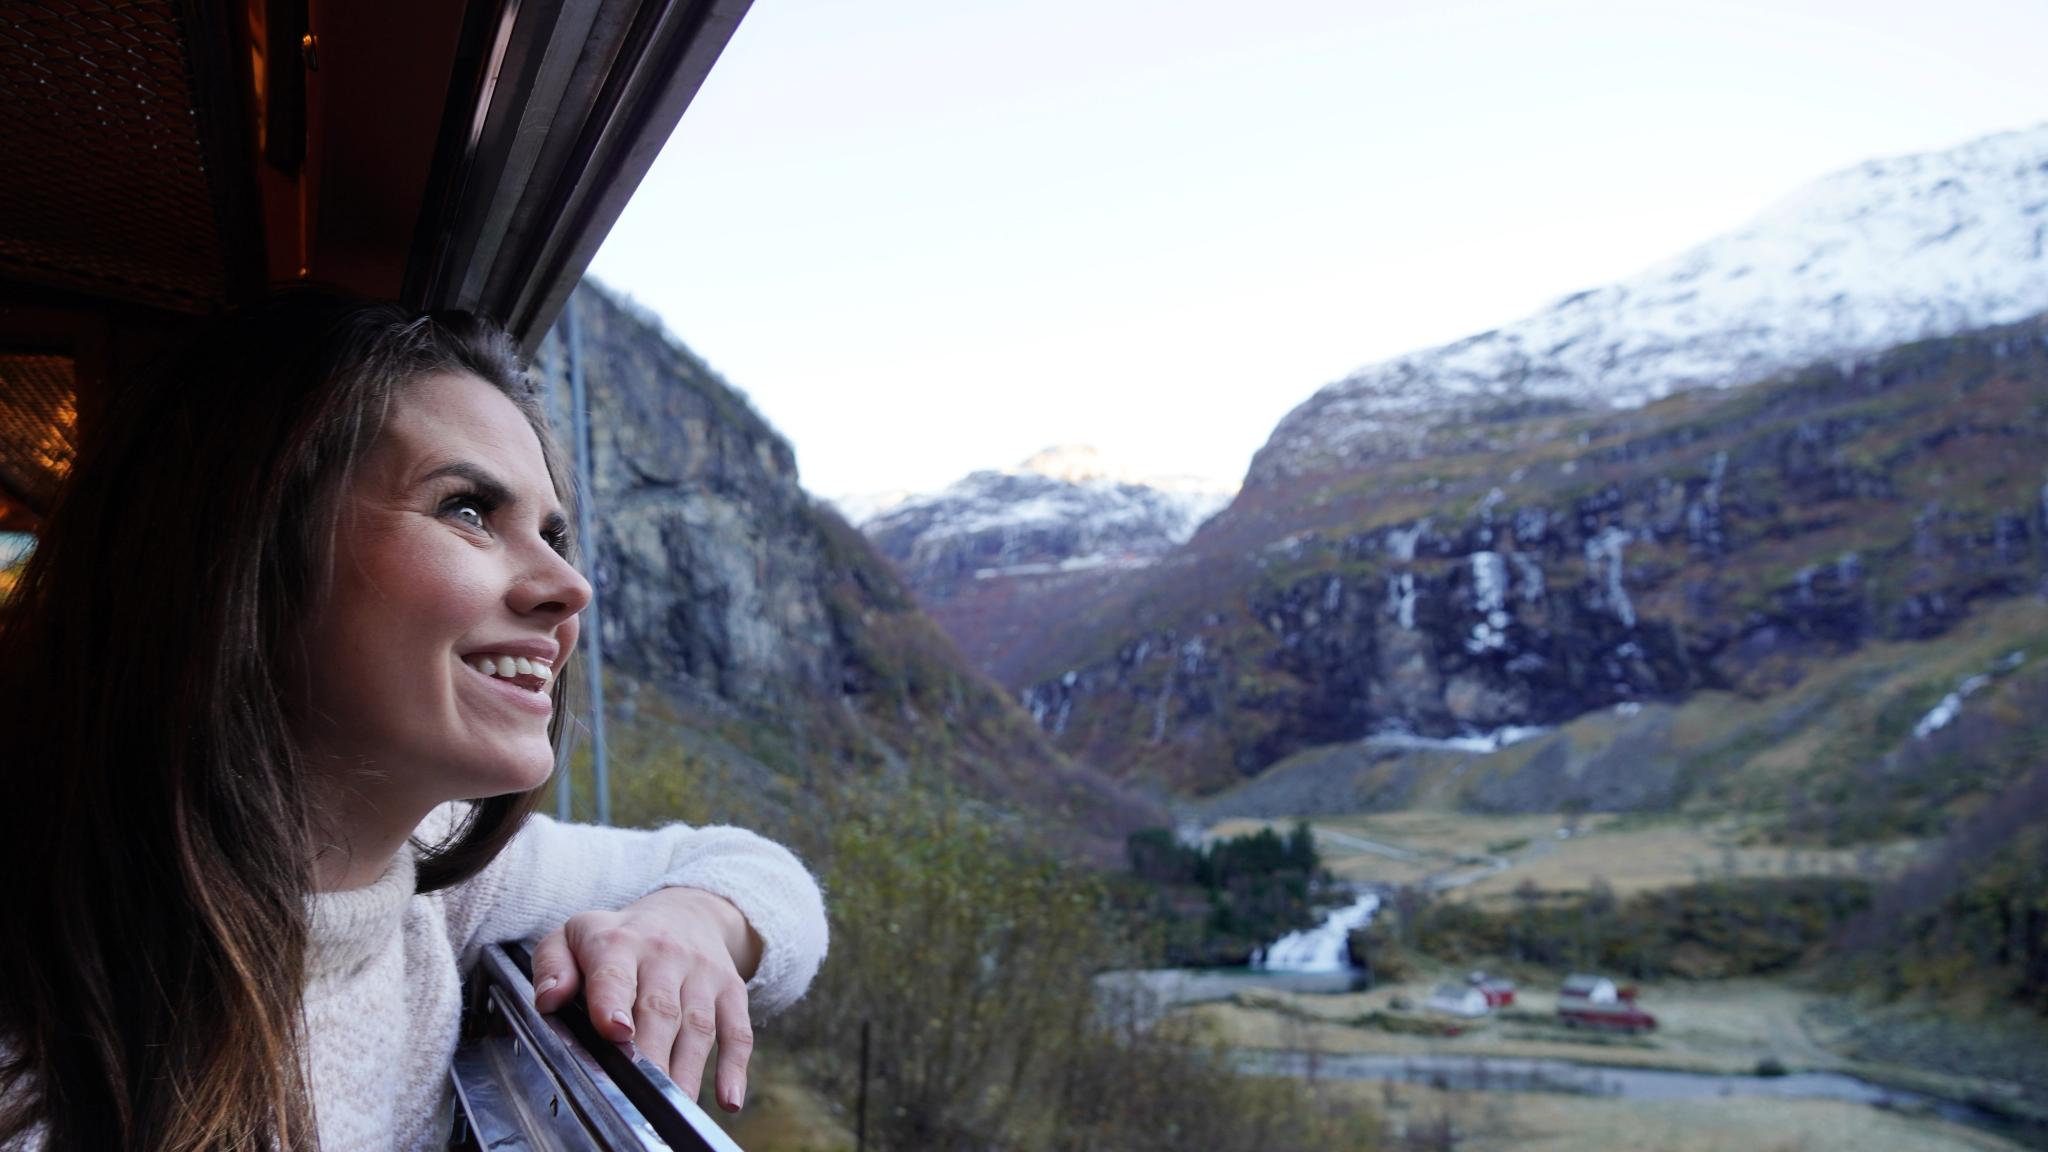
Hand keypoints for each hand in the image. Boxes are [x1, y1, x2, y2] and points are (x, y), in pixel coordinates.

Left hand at [531, 886, 764, 1110]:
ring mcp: (703, 973)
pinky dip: (734, 1067)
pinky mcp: (731, 990)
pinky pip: (738, 1030)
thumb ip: (552, 966)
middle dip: (651, 1053)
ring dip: (688, 1070)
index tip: (615, 1032)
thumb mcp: (574, 936)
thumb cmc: (617, 936)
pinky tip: (728, 1100)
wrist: (687, 910)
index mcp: (618, 943)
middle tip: (640, 1092)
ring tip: (675, 1105)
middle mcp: (665, 954)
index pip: (614, 973)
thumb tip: (549, 1000)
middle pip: (660, 1009)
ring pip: (698, 1026)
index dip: (613, 1002)